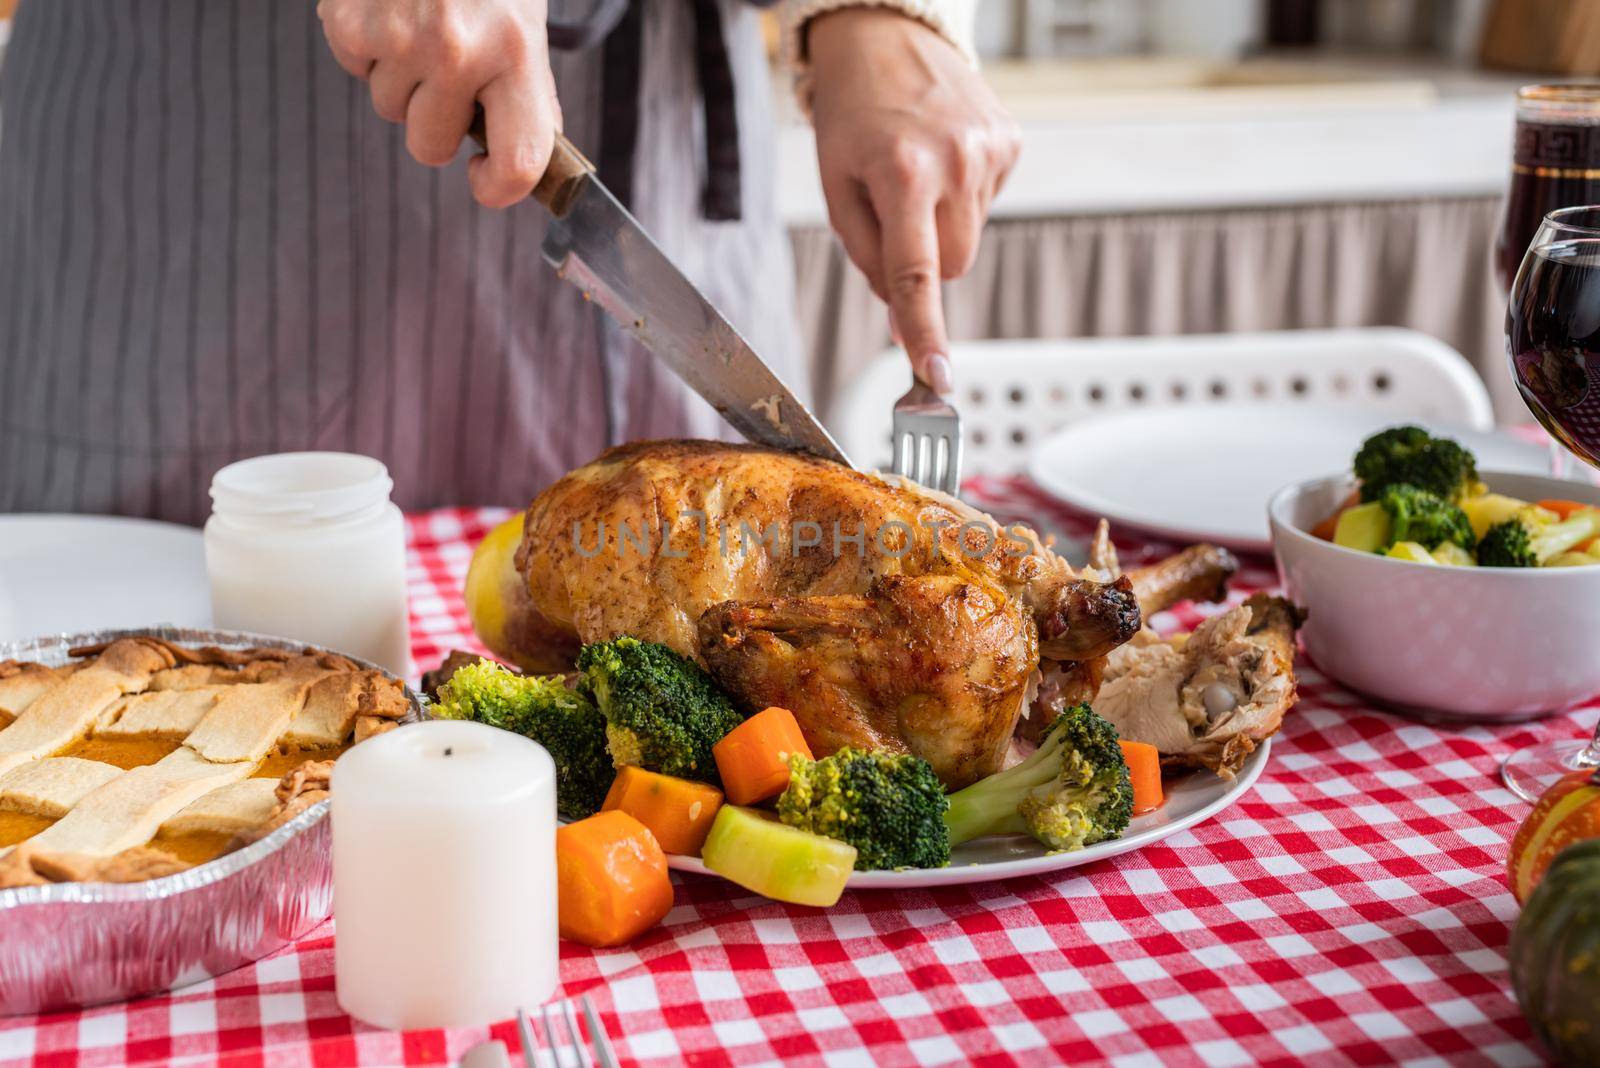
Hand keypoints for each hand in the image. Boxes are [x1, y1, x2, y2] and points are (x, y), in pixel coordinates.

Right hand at [318, 0, 559, 207]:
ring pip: (388, 110)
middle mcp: (459, 52)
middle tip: (448, 71)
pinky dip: (368, 45)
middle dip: (435, 121)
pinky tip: (390, 8)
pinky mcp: (350, 21)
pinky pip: (355, 68)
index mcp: (517, 55)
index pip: (518, 162)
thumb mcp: (525, 21)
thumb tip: (521, 159)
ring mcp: (401, 38)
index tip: (484, 179)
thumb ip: (526, 90)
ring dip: (401, 79)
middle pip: (430, 148)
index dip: (499, 189)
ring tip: (421, 23)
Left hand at [808, 8, 1018, 393]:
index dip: (924, 331)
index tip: (935, 375)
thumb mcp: (837, 185)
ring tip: (916, 171)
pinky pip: (986, 203)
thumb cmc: (853, 115)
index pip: (915, 274)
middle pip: (951, 266)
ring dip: (941, 224)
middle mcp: (955, 162)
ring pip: (970, 237)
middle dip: (923, 262)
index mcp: (902, 174)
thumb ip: (867, 254)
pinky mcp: (1010, 142)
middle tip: (895, 217)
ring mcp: (990, 151)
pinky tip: (943, 157)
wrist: (888, 36)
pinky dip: (962, 195)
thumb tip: (902, 308)